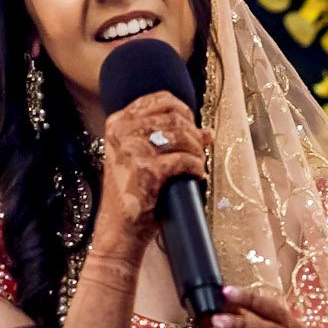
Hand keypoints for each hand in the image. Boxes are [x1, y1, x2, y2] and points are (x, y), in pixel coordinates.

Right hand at [91, 92, 214, 259]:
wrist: (120, 227)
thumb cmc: (133, 192)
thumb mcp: (145, 158)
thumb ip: (171, 139)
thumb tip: (208, 132)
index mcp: (119, 123)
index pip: (160, 99)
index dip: (184, 111)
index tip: (192, 126)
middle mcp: (122, 132)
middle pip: (175, 117)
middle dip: (193, 134)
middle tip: (197, 150)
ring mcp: (132, 150)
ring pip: (181, 136)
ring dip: (197, 151)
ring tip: (196, 164)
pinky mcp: (147, 170)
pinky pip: (184, 160)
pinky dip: (196, 168)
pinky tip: (195, 176)